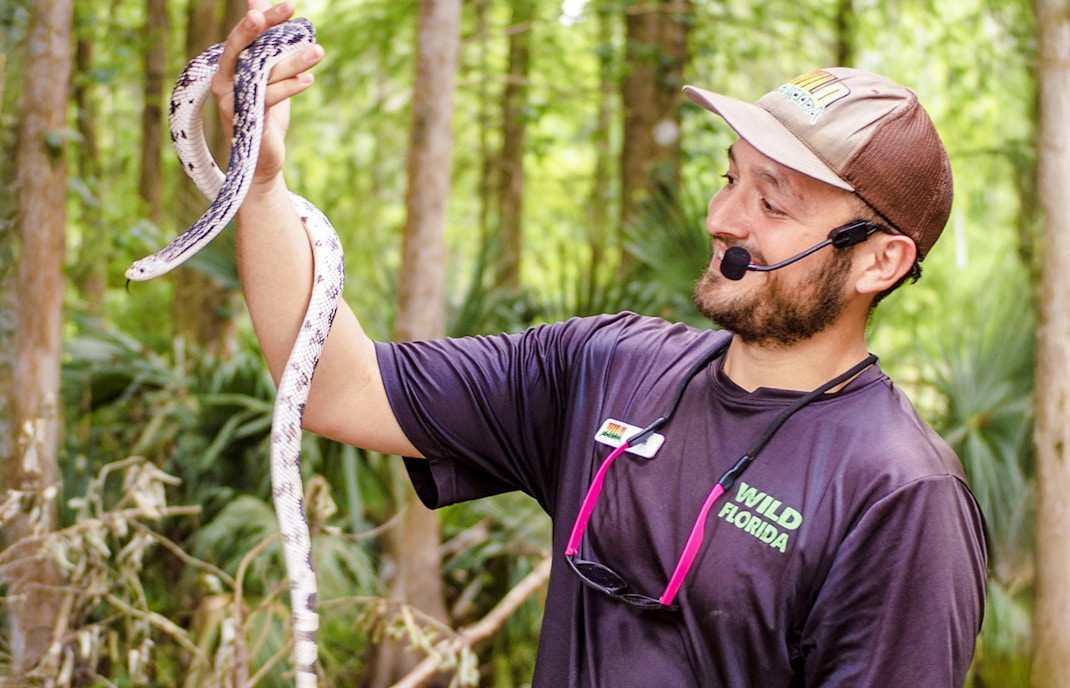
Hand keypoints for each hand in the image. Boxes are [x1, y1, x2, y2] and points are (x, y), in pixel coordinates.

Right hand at [211, 0, 324, 186]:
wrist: (262, 159)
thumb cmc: (264, 114)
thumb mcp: (267, 76)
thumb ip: (265, 46)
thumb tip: (258, 3)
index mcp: (229, 67)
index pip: (244, 35)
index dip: (265, 19)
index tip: (289, 6)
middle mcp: (224, 81)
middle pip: (243, 47)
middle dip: (265, 27)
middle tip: (288, 9)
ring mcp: (233, 101)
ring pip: (263, 73)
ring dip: (294, 61)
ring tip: (319, 51)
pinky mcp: (247, 119)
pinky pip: (268, 98)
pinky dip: (289, 87)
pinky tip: (309, 80)